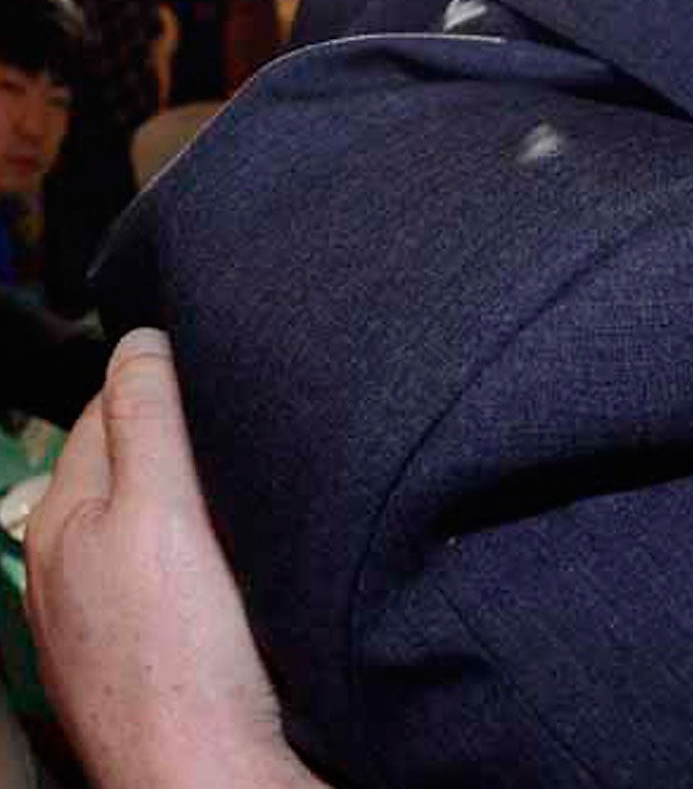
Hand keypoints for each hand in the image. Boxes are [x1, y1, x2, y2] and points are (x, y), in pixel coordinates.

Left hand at [25, 330, 326, 788]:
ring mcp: (95, 621)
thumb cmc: (183, 651)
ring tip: (235, 486)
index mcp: (63, 518)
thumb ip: (150, 420)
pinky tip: (226, 566)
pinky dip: (190, 556)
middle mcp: (64, 568)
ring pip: (141, 525)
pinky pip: (159, 580)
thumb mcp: (164, 507)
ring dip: (181, 499)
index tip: (216, 365)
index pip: (107, 409)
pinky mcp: (137, 661)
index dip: (161, 378)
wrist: (203, 770)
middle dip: (171, 438)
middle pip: (121, 468)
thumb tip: (142, 340)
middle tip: (236, 421)